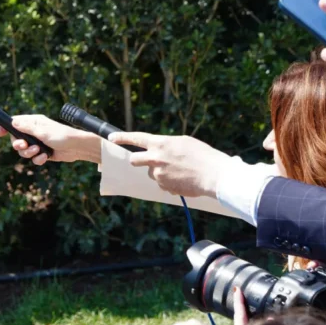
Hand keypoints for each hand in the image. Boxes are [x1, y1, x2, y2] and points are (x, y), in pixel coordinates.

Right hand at [0, 115, 100, 165]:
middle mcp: (34, 132)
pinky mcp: (43, 153)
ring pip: (24, 151)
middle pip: (17, 140)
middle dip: (19, 145)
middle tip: (24, 146)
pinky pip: (34, 158)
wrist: (77, 148)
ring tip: (39, 152)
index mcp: (34, 122)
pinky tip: (46, 157)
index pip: (15, 123)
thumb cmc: (62, 135)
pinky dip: (38, 159)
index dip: (6, 128)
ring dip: (30, 153)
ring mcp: (38, 143)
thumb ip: (27, 128)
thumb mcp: (42, 131)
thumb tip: (13, 122)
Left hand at [107, 131, 231, 198]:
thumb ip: (166, 146)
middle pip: (134, 160)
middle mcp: (155, 158)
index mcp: (161, 143)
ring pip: (151, 173)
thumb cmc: (202, 156)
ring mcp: (158, 174)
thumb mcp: (183, 143)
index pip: (136, 138)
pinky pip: (161, 184)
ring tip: (179, 171)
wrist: (213, 175)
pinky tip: (183, 179)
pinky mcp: (163, 186)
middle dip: (137, 161)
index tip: (112, 138)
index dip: (122, 138)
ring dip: (160, 172)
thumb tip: (157, 151)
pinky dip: (169, 182)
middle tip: (149, 161)